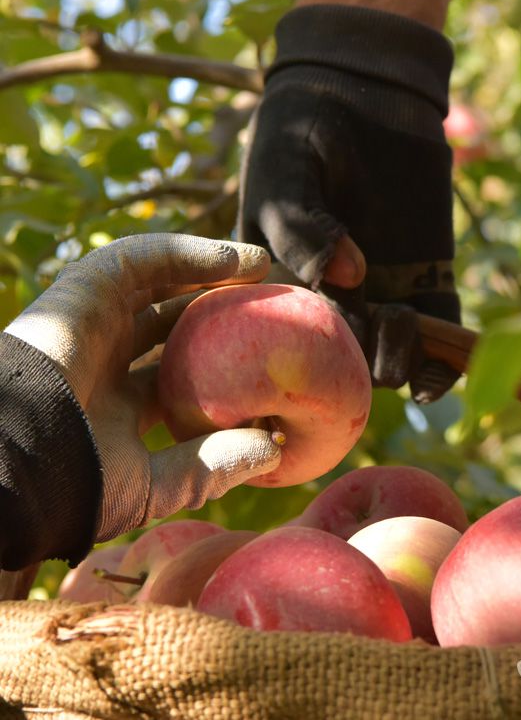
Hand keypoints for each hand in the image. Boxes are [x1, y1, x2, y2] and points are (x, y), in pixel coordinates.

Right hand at [4, 234, 282, 541]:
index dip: (227, 362)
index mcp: (123, 404)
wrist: (14, 463)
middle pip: (174, 322)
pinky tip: (241, 261)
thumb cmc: (78, 485)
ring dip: (212, 271)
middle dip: (220, 312)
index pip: (183, 374)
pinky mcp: (83, 289)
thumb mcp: (158, 485)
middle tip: (272, 305)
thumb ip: (214, 466)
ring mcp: (96, 322)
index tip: (275, 356)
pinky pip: (145, 258)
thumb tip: (276, 450)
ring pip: (161, 283)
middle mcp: (110, 358)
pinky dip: (192, 253)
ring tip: (263, 268)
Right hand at [238, 4, 461, 402]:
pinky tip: (446, 365)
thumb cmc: (301, 130)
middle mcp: (338, 300)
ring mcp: (386, 291)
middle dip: (364, 358)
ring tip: (402, 314)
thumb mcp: (283, 174)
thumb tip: (351, 277)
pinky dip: (446, 358)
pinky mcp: (431, 276)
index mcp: (292, 288)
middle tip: (374, 314)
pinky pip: (442, 330)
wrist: (358, 86)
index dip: (318, 356)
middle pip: (351, 364)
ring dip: (403, 358)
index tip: (335, 331)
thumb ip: (302, 228)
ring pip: (397, 359)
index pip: (303, 346)